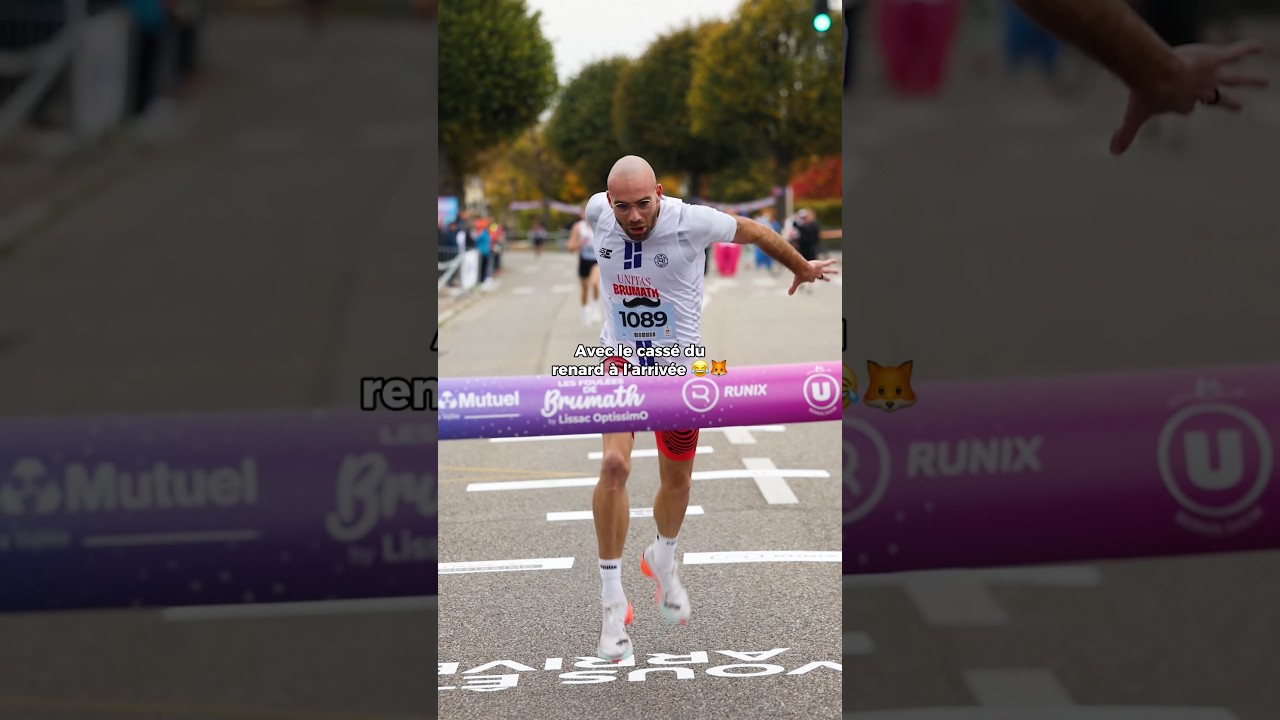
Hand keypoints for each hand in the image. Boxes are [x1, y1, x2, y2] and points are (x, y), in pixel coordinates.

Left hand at [788, 259, 839, 295]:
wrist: (803, 269)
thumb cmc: (799, 275)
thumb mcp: (796, 282)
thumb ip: (793, 288)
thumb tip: (788, 294)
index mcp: (812, 278)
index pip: (813, 280)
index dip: (812, 280)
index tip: (812, 280)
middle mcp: (817, 275)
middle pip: (822, 277)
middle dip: (825, 278)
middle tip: (829, 280)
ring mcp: (820, 270)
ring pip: (827, 270)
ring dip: (832, 271)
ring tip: (837, 271)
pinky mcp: (821, 264)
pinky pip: (827, 263)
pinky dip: (831, 261)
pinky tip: (835, 260)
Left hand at [1111, 40, 1269, 155]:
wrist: (1155, 73)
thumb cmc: (1145, 93)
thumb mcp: (1135, 115)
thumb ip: (1125, 133)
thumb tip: (1112, 152)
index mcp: (1183, 104)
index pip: (1187, 107)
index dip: (1185, 107)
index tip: (1185, 108)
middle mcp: (1200, 91)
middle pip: (1216, 98)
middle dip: (1227, 103)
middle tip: (1239, 107)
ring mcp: (1210, 76)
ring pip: (1235, 77)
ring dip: (1251, 80)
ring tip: (1266, 81)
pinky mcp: (1215, 59)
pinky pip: (1235, 53)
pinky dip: (1247, 48)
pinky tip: (1259, 45)